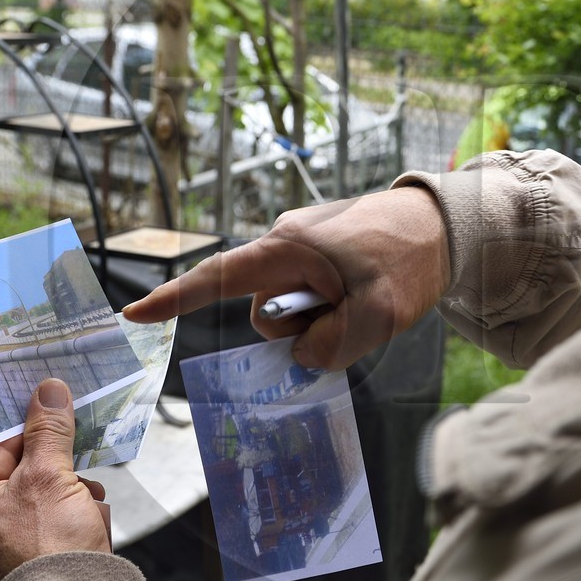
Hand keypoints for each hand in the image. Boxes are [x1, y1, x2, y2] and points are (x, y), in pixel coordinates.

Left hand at [0, 379, 110, 580]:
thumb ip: (48, 430)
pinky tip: (90, 529)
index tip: (64, 426)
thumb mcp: (48, 476)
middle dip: (61, 477)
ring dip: (74, 499)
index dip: (36, 440)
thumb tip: (48, 388)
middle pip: (22, 477)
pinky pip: (49, 530)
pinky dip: (73, 524)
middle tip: (81, 481)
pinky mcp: (24, 568)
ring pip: (42, 502)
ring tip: (89, 510)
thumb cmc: (47, 546)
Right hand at [124, 186, 449, 370]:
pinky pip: (313, 296)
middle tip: (354, 315)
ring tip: (368, 301)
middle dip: (302, 329)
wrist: (446, 225)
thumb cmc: (409, 262)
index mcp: (286, 249)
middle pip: (266, 312)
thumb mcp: (374, 318)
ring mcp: (304, 247)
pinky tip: (368, 298)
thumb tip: (301, 355)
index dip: (173, 300)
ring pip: (294, 310)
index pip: (216, 279)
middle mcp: (286, 243)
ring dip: (326, 320)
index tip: (134, 315)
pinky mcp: (323, 254)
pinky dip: (335, 309)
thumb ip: (327, 348)